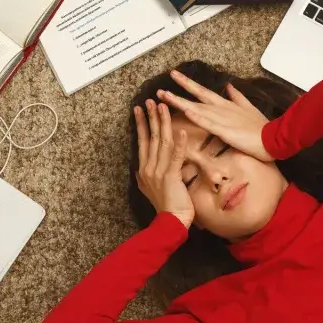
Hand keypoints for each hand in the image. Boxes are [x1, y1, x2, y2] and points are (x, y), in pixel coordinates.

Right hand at [134, 100, 194, 228]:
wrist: (170, 223)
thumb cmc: (167, 206)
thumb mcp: (152, 188)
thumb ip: (149, 174)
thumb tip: (143, 166)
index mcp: (144, 169)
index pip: (142, 142)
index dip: (141, 124)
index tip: (140, 109)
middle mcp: (148, 168)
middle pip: (150, 138)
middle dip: (150, 117)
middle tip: (150, 100)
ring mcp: (158, 172)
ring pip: (161, 143)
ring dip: (163, 123)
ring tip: (164, 107)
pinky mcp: (171, 177)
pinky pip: (175, 157)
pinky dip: (179, 143)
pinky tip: (182, 131)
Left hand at [158, 70, 272, 161]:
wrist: (274, 138)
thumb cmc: (261, 127)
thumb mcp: (249, 108)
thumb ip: (237, 97)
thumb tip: (230, 86)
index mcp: (225, 105)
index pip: (202, 92)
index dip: (187, 84)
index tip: (175, 76)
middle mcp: (220, 108)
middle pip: (195, 97)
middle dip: (177, 90)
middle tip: (160, 87)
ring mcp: (222, 118)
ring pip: (196, 108)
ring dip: (179, 102)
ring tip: (164, 96)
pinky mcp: (225, 131)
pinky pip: (208, 123)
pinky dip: (197, 116)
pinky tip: (186, 111)